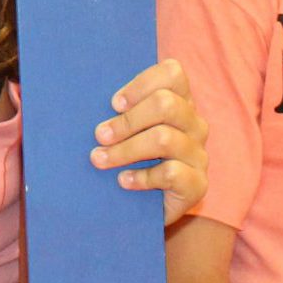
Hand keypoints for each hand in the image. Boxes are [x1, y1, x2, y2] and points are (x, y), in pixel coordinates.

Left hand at [93, 57, 207, 223]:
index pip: (173, 73)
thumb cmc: (127, 159)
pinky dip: (142, 177)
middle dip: (127, 120)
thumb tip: (83, 96)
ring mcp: (199, 154)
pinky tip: (123, 181)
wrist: (142, 209)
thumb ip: (116, 111)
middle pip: (166, 104)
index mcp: (179, 102)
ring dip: (125, 149)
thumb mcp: (122, 130)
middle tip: (100, 135)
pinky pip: (171, 173)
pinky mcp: (198, 184)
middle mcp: (194, 124)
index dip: (141, 84)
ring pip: (164, 139)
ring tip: (99, 159)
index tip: (114, 104)